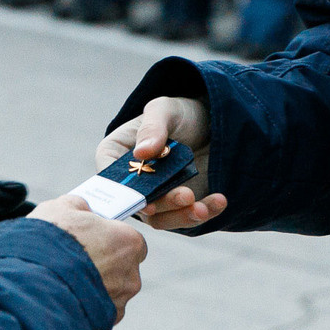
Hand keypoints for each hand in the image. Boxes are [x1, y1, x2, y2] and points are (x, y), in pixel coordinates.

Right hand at [28, 196, 147, 320]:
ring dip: (95, 286)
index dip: (109, 239)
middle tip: (76, 259)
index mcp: (129, 242)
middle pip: (122, 267)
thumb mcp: (62, 207)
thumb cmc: (51, 241)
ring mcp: (119, 301)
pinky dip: (87, 304)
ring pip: (111, 291)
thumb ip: (79, 207)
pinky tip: (67, 295)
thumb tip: (82, 208)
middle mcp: (132, 274)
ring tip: (67, 279)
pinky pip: (99, 309)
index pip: (129, 240)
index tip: (92, 239)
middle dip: (104, 264)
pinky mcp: (105, 321)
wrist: (33, 282)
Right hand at [94, 95, 225, 230]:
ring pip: (161, 219)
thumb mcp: (165, 110)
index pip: (110, 178)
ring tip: (203, 208)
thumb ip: (153, 128)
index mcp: (116, 154)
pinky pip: (187, 218)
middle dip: (163, 205)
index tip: (145, 203)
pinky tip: (219, 201)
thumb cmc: (178, 113)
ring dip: (181, 217)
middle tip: (186, 196)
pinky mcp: (179, 207)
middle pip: (138, 203)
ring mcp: (156, 196)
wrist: (210, 124)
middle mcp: (132, 182)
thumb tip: (141, 152)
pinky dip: (204, 213)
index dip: (124, 194)